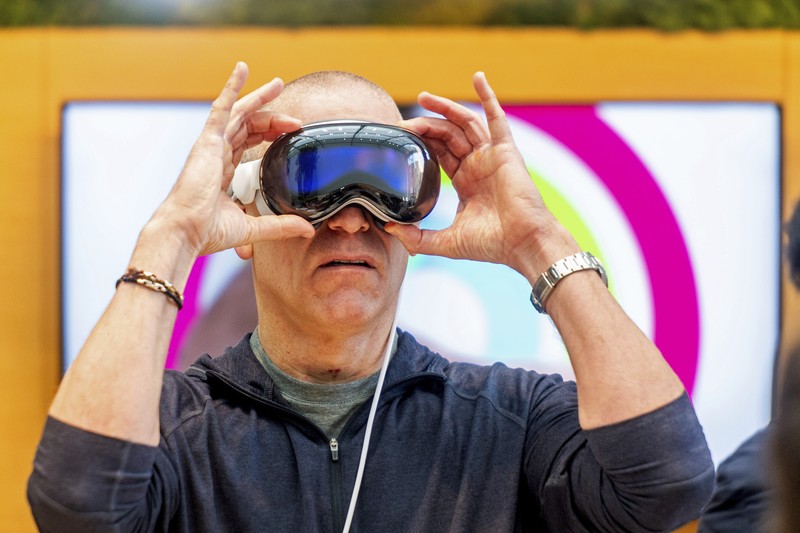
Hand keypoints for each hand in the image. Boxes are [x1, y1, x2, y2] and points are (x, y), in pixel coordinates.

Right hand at [151, 62, 313, 259]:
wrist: (186, 230)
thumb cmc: (208, 231)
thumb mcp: (253, 226)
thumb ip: (280, 225)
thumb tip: (307, 229)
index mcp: (224, 171)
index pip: (249, 143)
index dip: (270, 134)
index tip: (293, 132)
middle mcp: (218, 155)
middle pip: (248, 125)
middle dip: (271, 115)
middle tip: (293, 115)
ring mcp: (212, 146)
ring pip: (240, 114)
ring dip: (259, 98)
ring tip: (278, 84)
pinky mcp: (208, 141)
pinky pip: (222, 108)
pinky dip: (232, 88)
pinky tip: (242, 70)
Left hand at [384, 72, 577, 276]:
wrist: (523, 243)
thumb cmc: (491, 244)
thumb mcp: (446, 242)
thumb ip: (417, 237)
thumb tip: (389, 229)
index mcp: (465, 182)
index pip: (439, 154)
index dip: (420, 143)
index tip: (399, 137)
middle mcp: (478, 165)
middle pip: (447, 136)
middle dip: (425, 126)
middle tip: (402, 123)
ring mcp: (492, 156)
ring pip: (465, 123)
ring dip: (445, 108)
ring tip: (423, 97)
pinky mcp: (505, 151)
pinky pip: (496, 118)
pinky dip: (488, 96)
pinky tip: (477, 77)